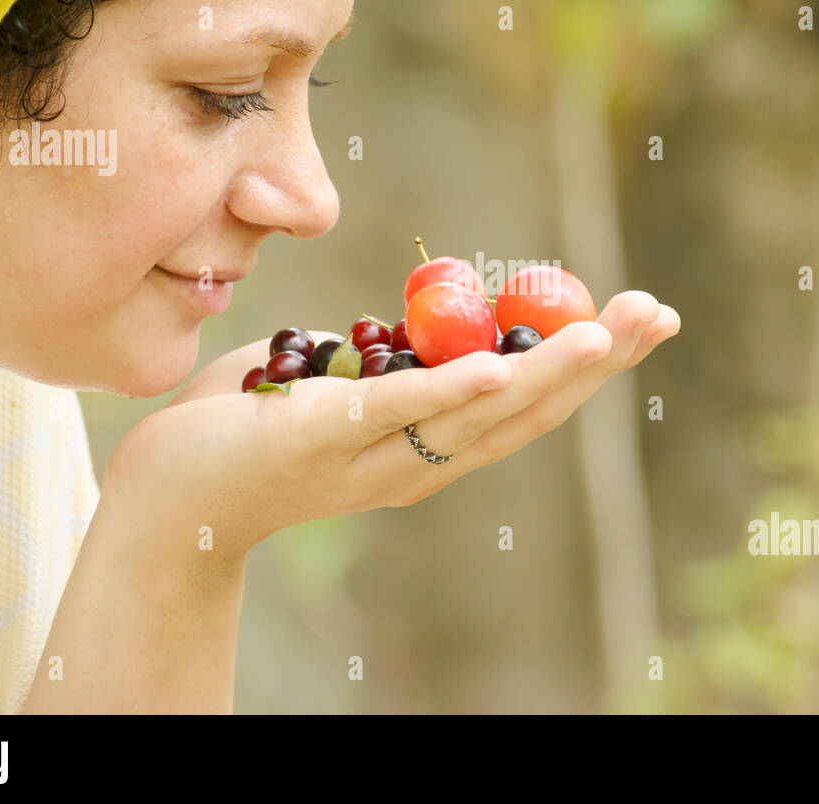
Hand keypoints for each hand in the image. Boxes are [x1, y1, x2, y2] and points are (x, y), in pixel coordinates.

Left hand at [102, 291, 678, 562]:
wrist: (163, 503)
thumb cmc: (247, 430)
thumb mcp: (333, 382)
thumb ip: (383, 356)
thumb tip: (418, 315)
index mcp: (426, 448)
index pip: (524, 406)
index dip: (586, 368)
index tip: (638, 322)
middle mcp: (416, 464)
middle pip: (524, 413)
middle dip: (594, 363)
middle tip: (655, 316)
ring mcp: (373, 458)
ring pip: (475, 416)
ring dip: (545, 375)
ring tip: (604, 334)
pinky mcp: (319, 438)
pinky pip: (393, 412)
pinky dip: (450, 390)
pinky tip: (499, 366)